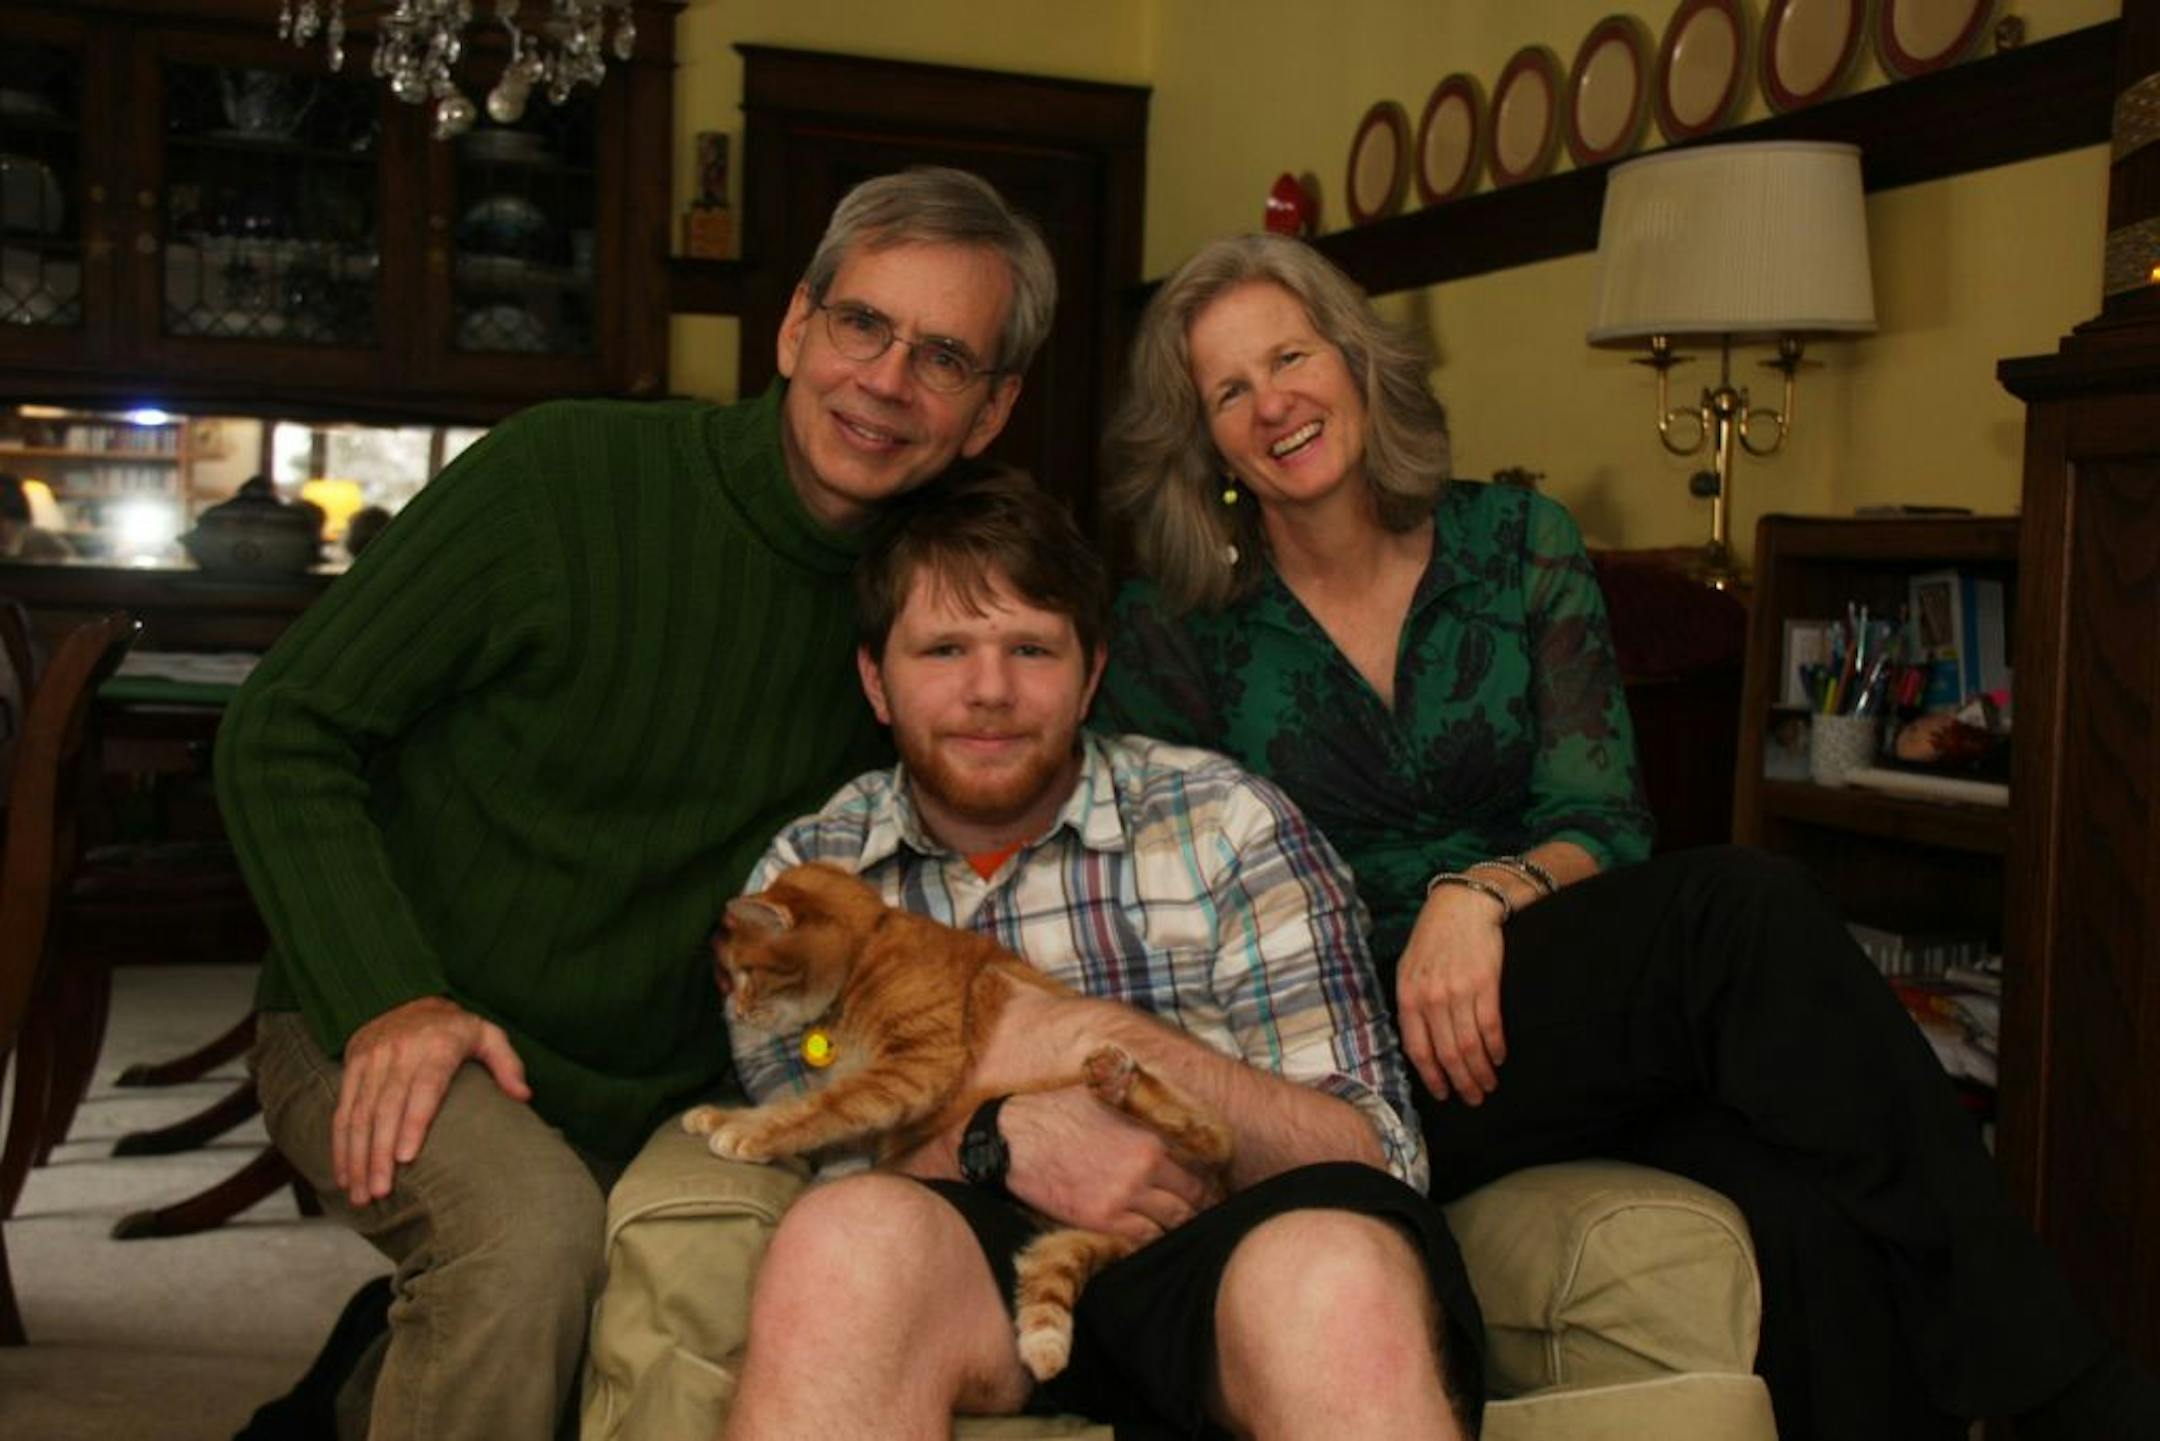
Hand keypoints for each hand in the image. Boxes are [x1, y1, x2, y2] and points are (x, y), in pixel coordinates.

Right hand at [333, 996, 529, 1205]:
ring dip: (356, 1157)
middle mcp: (401, 1053)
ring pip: (359, 1114)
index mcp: (439, 1047)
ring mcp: (373, 1059)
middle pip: (386, 1109)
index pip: (423, 1089)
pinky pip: (342, 1109)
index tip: (406, 1159)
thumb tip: (523, 1096)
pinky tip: (342, 1173)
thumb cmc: (454, 1027)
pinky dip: (339, 1144)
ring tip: (358, 1193)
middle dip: (379, 1155)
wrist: (404, 995)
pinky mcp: (353, 1065)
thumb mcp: (488, 1035)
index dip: (412, 1124)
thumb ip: (507, 1064)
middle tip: (378, 1192)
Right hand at [999, 1086, 1221, 1243]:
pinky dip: (1149, 1241)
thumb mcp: (1108, 1098)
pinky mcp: (1101, 1221)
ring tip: (1178, 1233)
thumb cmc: (1058, 1113)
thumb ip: (1142, 1109)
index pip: (1198, 1171)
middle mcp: (1144, 1169)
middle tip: (1198, 1217)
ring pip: (1171, 1225)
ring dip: (1175, 1228)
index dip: (1207, 1186)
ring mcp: (1124, 1198)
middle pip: (1191, 1202)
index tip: (1208, 1194)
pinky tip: (1148, 1237)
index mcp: (1150, 1138)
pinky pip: (1142, 1241)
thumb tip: (1167, 1107)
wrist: (1015, 1141)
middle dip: (1197, 1211)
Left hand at [1396, 885, 1507, 1105]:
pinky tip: (1499, 1058)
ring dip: (1481, 1071)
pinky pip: (1491, 1027)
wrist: (1463, 906)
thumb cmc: (1434, 939)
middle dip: (1461, 1082)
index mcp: (1408, 996)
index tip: (1444, 1094)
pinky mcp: (1485, 984)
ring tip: (1488, 1084)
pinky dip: (1496, 1048)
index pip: (1418, 1049)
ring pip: (1470, 1045)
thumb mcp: (1409, 969)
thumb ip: (1412, 1005)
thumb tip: (1418, 1043)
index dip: (1432, 1077)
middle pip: (1447, 1054)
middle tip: (1474, 1098)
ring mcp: (1458, 991)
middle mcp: (1431, 998)